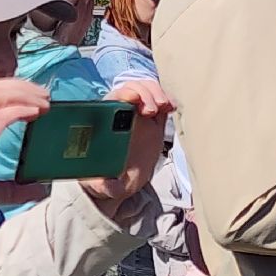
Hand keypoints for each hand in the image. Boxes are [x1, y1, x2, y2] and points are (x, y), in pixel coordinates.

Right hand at [0, 78, 50, 218]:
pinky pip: (1, 114)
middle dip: (21, 86)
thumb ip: (11, 189)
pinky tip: (36, 112)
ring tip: (44, 100)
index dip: (7, 89)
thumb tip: (38, 191)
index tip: (29, 95)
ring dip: (24, 93)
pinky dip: (21, 108)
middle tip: (44, 94)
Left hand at [81, 80, 175, 207]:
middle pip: (132, 89)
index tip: (135, 100)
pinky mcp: (152, 123)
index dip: (125, 93)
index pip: (114, 99)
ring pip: (146, 91)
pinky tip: (171, 107)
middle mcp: (121, 116)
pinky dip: (167, 100)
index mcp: (107, 126)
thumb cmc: (108, 182)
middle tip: (154, 109)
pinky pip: (159, 103)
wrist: (122, 183)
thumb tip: (104, 182)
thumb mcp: (106, 186)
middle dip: (144, 93)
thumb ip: (105, 185)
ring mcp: (137, 117)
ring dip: (156, 92)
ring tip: (165, 106)